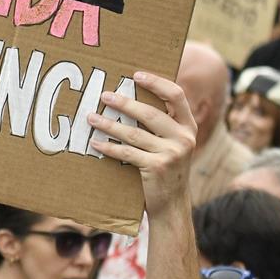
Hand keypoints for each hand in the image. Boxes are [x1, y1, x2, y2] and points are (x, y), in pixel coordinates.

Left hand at [88, 72, 196, 212]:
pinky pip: (127, 153)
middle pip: (150, 113)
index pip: (176, 96)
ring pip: (134, 133)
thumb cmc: (166, 167)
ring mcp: (172, 153)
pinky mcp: (157, 167)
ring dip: (109, 124)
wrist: (172, 203)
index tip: (135, 75)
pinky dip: (108, 147)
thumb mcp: (172, 143)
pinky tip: (94, 142)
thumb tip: (130, 97)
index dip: (156, 83)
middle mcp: (184, 138)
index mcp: (188, 126)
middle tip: (104, 95)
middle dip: (124, 103)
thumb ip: (162, 123)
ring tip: (91, 117)